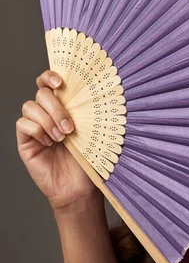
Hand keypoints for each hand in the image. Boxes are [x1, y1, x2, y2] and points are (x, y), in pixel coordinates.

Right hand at [16, 70, 102, 210]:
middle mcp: (47, 113)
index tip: (61, 84)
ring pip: (30, 107)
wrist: (78, 186)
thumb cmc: (87, 158)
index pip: (49, 82)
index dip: (50, 76)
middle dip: (56, 107)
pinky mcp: (25, 141)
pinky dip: (37, 131)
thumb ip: (84, 110)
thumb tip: (92, 90)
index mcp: (64, 106)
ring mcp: (35, 127)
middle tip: (69, 127)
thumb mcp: (90, 130)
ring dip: (48, 121)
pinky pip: (22, 124)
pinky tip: (48, 144)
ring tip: (61, 138)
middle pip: (41, 93)